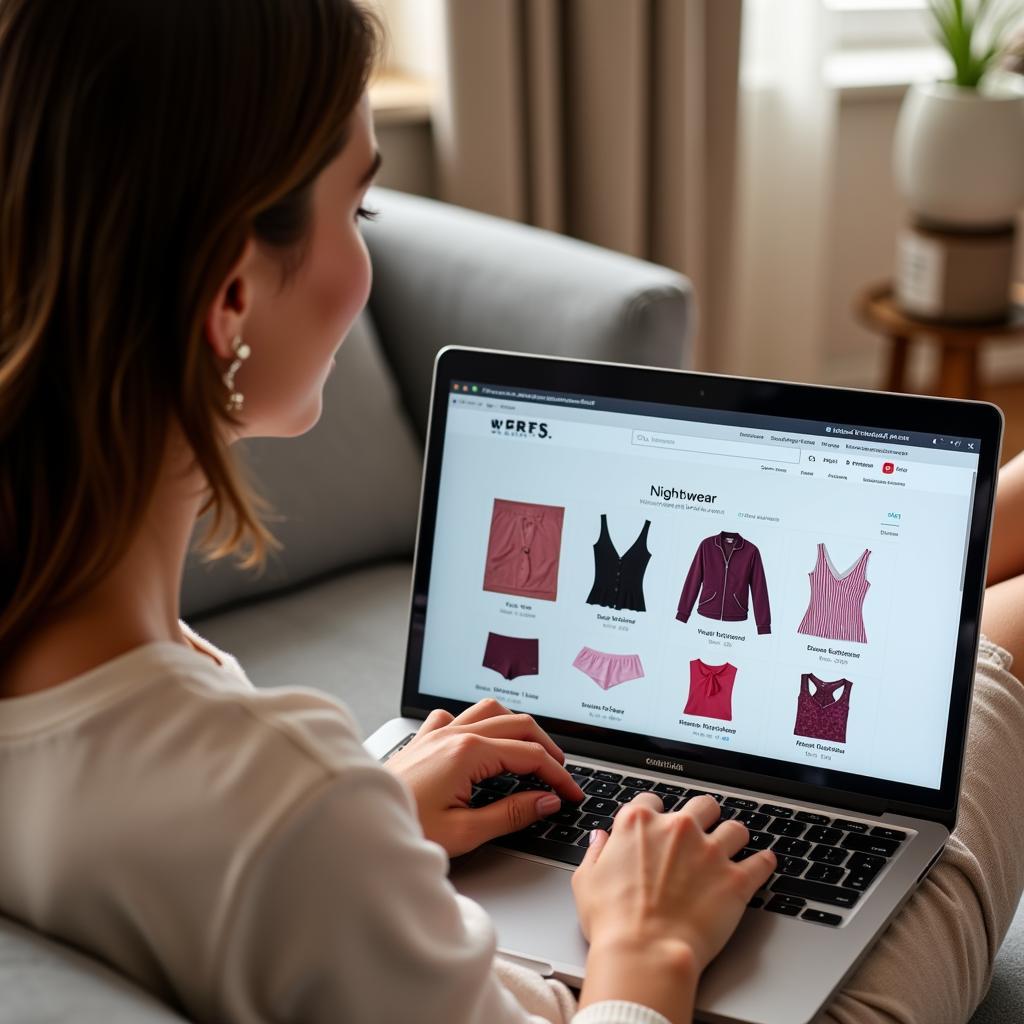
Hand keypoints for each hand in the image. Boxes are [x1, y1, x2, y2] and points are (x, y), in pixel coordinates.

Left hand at [386, 698, 584, 856]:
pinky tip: (479, 742)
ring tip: (530, 750)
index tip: (571, 794)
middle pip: (517, 725)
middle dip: (546, 748)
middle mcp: (453, 734)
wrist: (357, 829)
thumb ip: (511, 813)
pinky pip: (455, 716)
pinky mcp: (422, 740)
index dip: (557, 775)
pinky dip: (476, 723)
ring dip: (516, 727)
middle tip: (560, 774)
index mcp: (467, 753)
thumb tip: (546, 801)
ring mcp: (436, 733)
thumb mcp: (465, 831)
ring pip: (489, 710)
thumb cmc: (404, 830)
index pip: (529, 755)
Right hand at [573, 794, 774, 1021]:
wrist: (645, 953)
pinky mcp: (736, 879)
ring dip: (734, 838)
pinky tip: (762, 864)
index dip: (655, 814)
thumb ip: (596, 853)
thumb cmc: (614, 922)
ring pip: (735, 828)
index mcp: (639, 823)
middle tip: (702, 832)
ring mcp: (710, 852)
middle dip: (703, 816)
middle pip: (702, 805)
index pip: (652, 801)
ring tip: (733, 847)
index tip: (659, 825)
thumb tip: (601, 839)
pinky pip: (762, 862)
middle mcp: (678, 828)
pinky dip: (763, 863)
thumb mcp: (586, 881)